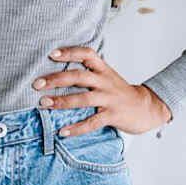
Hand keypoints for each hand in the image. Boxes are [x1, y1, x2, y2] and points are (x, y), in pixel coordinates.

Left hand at [32, 46, 172, 136]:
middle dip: (56, 79)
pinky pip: (92, 122)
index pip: (86, 54)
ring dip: (62, 102)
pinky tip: (63, 132)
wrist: (148, 108)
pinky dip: (77, 128)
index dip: (69, 52)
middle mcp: (105, 82)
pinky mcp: (112, 115)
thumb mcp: (106, 76)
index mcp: (103, 69)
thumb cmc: (120, 92)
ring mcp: (109, 99)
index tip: (51, 55)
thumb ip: (87, 72)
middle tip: (37, 84)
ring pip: (83, 99)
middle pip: (79, 76)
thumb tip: (56, 72)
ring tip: (44, 104)